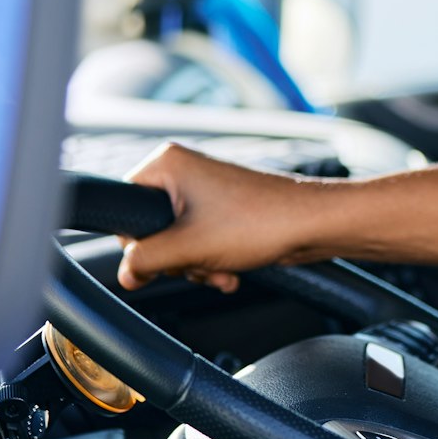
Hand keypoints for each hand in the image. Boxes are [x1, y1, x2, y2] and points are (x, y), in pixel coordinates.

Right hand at [117, 141, 329, 292]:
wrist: (313, 224)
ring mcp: (204, 190)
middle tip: (199, 263)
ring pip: (176, 241)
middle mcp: (183, 171)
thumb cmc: (261, 221)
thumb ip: (146, 261)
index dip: (140, 243)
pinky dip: (211, 261)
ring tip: (221, 269)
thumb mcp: (188, 248)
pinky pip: (199, 242)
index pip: (123, 208)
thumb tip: (126, 274)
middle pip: (151, 230)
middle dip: (176, 259)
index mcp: (166, 164)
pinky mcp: (222, 208)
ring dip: (196, 265)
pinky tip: (230, 272)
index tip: (162, 256)